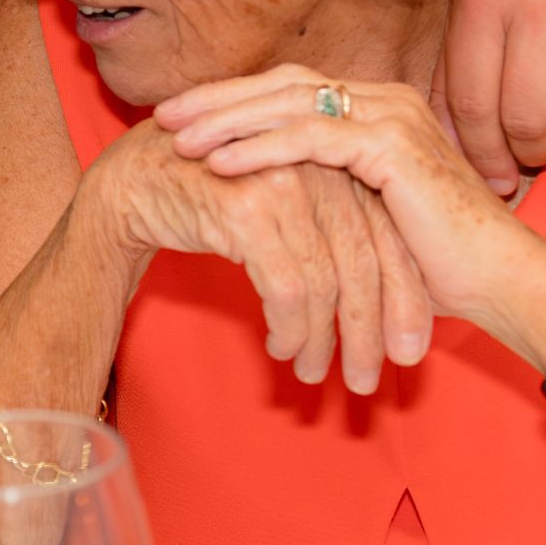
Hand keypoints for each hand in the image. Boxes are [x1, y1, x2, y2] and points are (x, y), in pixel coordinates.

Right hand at [87, 116, 432, 393]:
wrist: (134, 180)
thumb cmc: (214, 199)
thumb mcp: (286, 208)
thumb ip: (331, 232)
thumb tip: (381, 300)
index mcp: (340, 162)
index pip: (389, 238)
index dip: (403, 300)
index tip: (410, 352)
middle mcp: (319, 166)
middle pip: (365, 263)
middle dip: (369, 332)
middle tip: (369, 382)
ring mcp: (284, 184)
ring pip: (327, 282)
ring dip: (323, 341)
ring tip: (314, 374)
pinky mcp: (248, 208)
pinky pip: (287, 288)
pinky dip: (290, 329)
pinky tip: (282, 349)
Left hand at [154, 66, 545, 356]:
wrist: (500, 281)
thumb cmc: (436, 261)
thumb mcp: (365, 214)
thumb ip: (326, 187)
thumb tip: (266, 188)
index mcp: (379, 108)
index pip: (291, 88)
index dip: (234, 99)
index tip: (182, 116)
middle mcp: (386, 99)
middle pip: (283, 83)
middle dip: (218, 99)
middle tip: (162, 114)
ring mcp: (391, 116)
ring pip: (289, 104)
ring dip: (226, 121)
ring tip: (176, 139)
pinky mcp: (392, 146)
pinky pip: (308, 139)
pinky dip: (257, 149)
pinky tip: (217, 165)